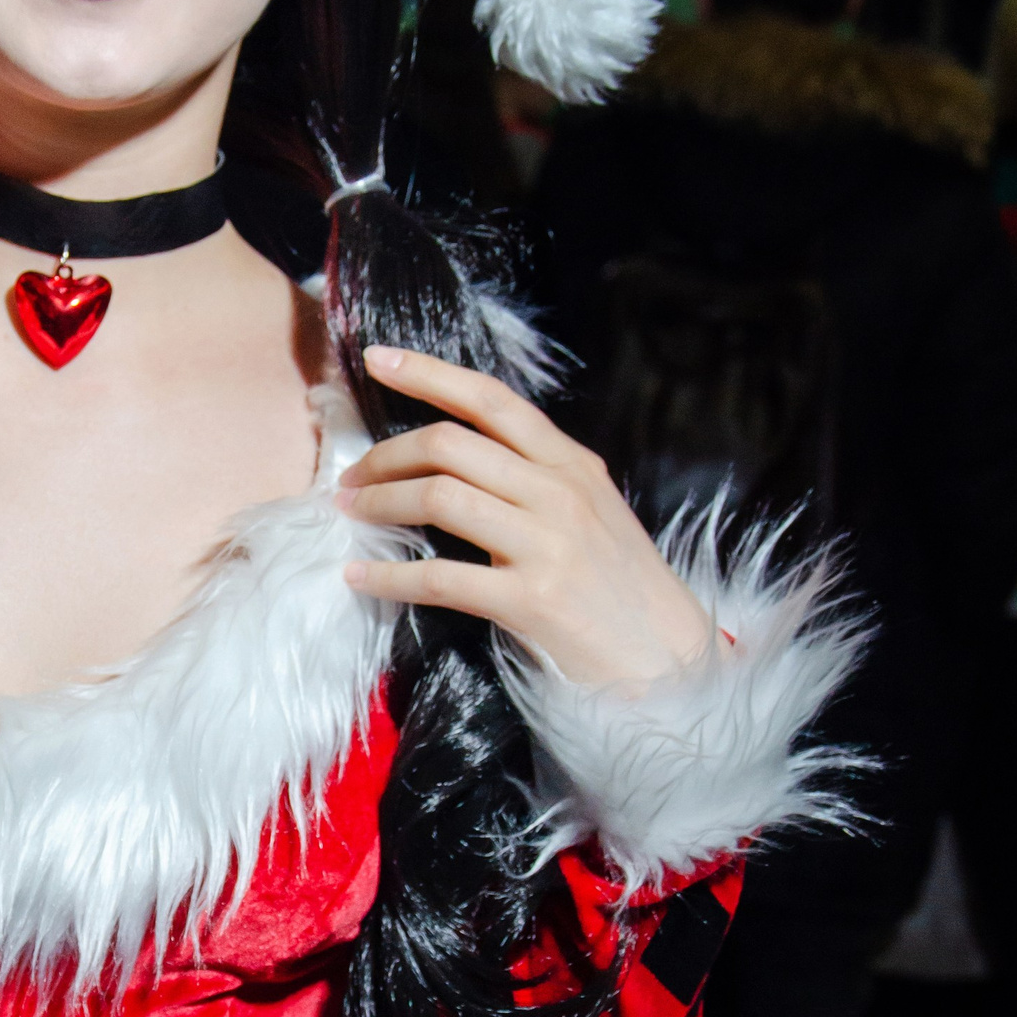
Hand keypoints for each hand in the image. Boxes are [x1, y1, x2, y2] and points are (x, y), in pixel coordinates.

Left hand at [336, 347, 712, 688]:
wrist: (666, 657)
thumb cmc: (619, 587)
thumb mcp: (592, 512)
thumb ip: (538, 478)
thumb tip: (463, 454)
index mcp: (572, 464)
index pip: (491, 400)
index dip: (429, 373)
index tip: (378, 359)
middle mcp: (560, 492)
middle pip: (450, 444)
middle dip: (385, 454)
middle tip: (350, 475)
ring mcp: (548, 544)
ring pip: (439, 496)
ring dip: (379, 502)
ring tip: (351, 513)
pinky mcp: (532, 599)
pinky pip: (440, 577)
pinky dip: (389, 578)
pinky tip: (360, 579)